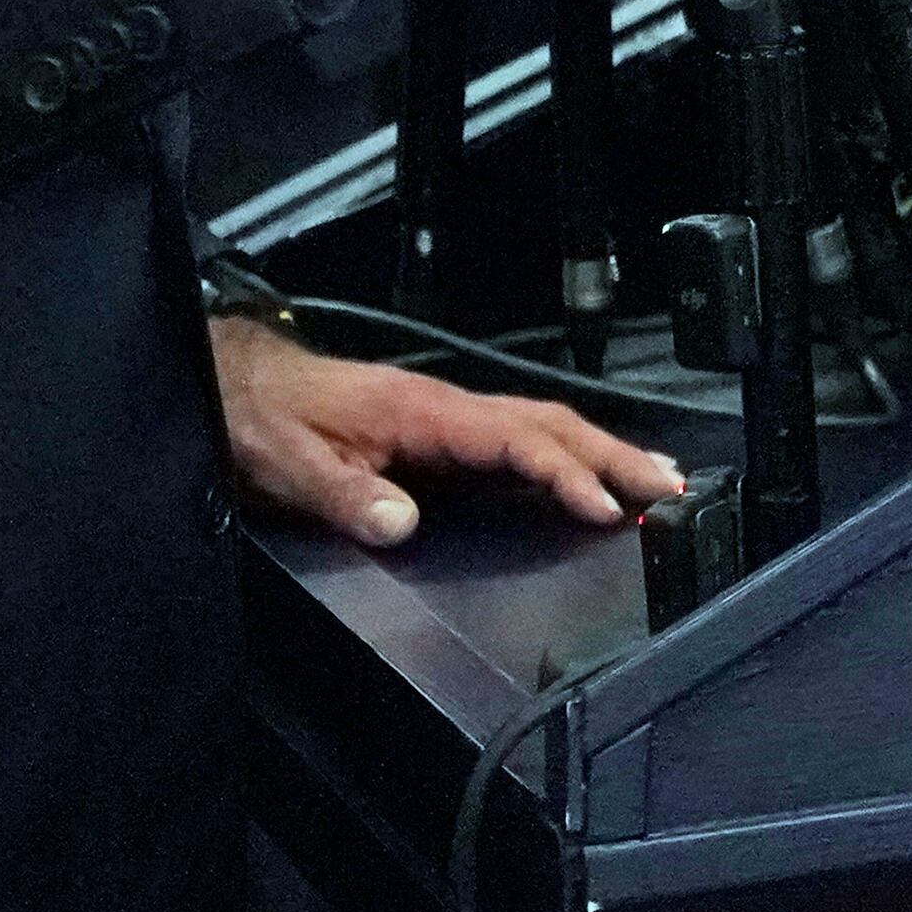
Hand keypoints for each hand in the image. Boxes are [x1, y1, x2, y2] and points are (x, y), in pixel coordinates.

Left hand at [209, 313, 684, 545]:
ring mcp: (449, 420)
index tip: (605, 506)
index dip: (564, 473)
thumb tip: (403, 524)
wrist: (241, 387)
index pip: (515, 440)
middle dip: (615, 455)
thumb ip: (348, 494)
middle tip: (671, 488)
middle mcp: (448, 409)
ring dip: (602, 451)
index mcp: (424, 413)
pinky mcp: (440, 434)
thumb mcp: (293, 463)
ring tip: (654, 481)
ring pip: (543, 427)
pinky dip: (566, 457)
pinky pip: (520, 440)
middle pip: (551, 424)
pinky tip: (585, 481)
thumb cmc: (266, 420)